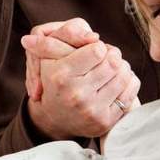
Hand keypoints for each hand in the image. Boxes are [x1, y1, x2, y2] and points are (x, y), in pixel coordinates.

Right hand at [21, 29, 139, 140]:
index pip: (97, 50)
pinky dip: (128, 84)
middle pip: (113, 61)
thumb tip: (28, 38)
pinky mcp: (105, 121)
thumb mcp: (48, 59)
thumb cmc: (55, 82)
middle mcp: (76, 94)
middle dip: (112, 56)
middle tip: (105, 59)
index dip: (98, 47)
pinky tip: (115, 84)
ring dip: (121, 69)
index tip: (94, 50)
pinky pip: (131, 92)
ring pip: (124, 75)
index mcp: (61, 76)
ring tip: (110, 71)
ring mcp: (92, 109)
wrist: (57, 119)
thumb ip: (48, 42)